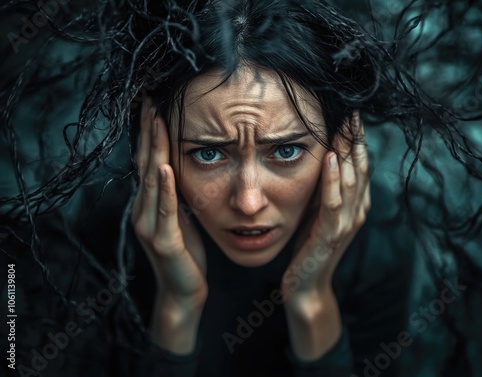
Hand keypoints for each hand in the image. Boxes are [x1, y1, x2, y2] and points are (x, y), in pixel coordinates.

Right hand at [131, 98, 207, 306]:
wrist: (183, 290)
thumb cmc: (185, 253)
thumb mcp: (181, 217)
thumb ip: (175, 195)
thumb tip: (180, 168)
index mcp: (148, 203)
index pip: (147, 160)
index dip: (149, 133)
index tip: (153, 105)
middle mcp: (142, 210)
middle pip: (145, 163)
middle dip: (148, 132)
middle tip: (150, 101)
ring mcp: (149, 225)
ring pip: (152, 180)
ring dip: (154, 149)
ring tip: (156, 121)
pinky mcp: (163, 241)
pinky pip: (165, 209)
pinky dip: (164, 187)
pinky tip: (164, 167)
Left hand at [281, 110, 369, 298]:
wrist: (306, 285)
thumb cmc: (310, 246)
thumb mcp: (318, 212)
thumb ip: (324, 190)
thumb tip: (320, 158)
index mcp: (355, 206)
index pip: (359, 167)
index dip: (357, 141)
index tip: (352, 115)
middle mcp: (356, 212)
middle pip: (359, 168)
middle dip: (355, 139)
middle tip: (352, 111)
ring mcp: (345, 224)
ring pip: (350, 181)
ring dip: (346, 152)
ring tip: (343, 126)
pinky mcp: (329, 235)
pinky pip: (333, 203)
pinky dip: (331, 179)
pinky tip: (328, 158)